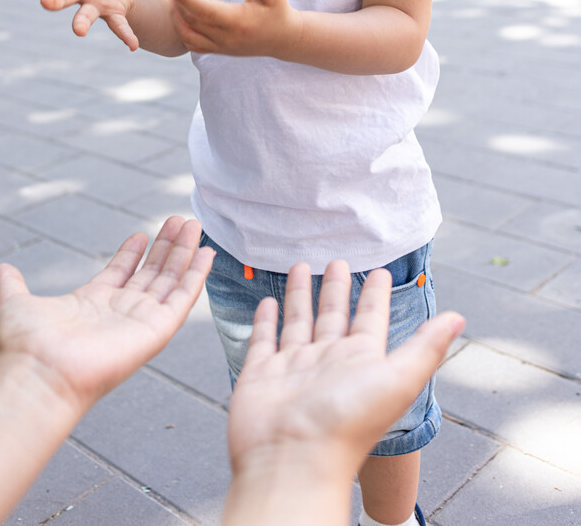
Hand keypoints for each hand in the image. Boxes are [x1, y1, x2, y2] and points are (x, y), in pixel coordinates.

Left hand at [0, 217, 214, 416]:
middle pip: (151, 273)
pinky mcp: (156, 330)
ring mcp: (140, 321)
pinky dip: (196, 275)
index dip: (133, 253)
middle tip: (180, 219)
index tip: (144, 232)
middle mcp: (120, 312)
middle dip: (166, 246)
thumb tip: (3, 268)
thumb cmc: (27, 347)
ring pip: (170, 280)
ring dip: (184, 252)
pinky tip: (205, 253)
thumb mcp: (18, 304)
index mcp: (92, 304)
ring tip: (194, 224)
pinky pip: (182, 298)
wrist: (39, 374)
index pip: (121, 273)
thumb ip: (14, 285)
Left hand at [168, 0, 300, 56]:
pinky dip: (182, 32)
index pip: (206, 11)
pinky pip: (193, 45)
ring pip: (188, 35)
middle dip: (179, 2)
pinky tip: (181, 17)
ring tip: (175, 0)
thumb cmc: (278, 13)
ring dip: (176, 18)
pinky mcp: (219, 50)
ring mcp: (221, 46)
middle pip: (192, 21)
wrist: (284, 40)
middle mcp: (227, 37)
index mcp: (238, 22)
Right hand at [228, 262, 463, 474]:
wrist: (292, 460)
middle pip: (333, 316)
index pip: (370, 318)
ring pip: (298, 322)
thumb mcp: (397, 379)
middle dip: (336, 288)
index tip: (380, 271)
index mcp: (361, 361)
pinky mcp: (260, 374)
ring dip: (300, 295)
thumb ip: (426, 347)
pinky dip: (265, 321)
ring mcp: (293, 368)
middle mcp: (328, 362)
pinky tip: (268, 302)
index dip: (375, 295)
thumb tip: (459, 318)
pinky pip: (263, 340)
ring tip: (300, 265)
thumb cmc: (347, 424)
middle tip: (338, 260)